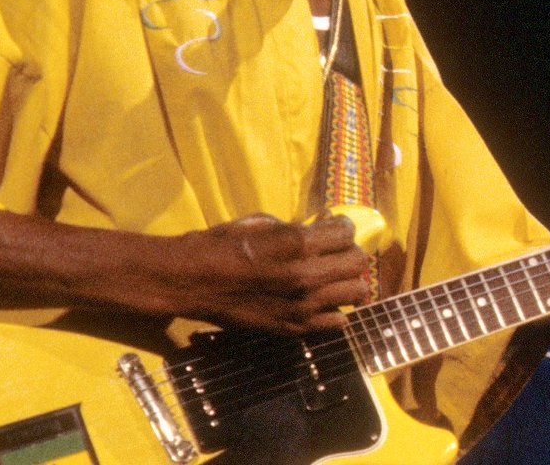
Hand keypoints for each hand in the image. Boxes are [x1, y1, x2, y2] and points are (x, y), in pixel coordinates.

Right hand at [168, 213, 368, 333]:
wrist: (192, 281)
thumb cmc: (223, 244)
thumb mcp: (262, 222)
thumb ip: (296, 228)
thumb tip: (320, 227)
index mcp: (298, 243)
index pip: (346, 232)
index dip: (343, 227)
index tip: (336, 227)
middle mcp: (306, 275)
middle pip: (357, 263)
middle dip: (350, 252)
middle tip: (337, 252)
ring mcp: (302, 306)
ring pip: (356, 292)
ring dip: (349, 281)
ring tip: (335, 277)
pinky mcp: (294, 328)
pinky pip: (337, 322)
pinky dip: (336, 309)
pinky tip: (324, 301)